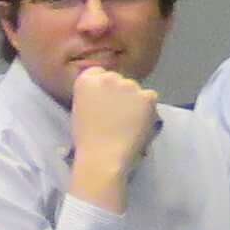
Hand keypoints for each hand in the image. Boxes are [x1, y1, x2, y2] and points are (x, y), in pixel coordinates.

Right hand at [66, 66, 161, 199]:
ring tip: (129, 122)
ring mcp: (130, 85)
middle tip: (117, 114)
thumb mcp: (80, 109)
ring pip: (136, 90)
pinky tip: (138, 123)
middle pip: (119, 79)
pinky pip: (150, 98)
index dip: (103, 88)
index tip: (103, 102)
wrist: (103, 156)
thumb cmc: (86, 138)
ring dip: (134, 101)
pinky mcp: (148, 96)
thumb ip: (92, 96)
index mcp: (86, 79)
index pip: (98, 73)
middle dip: (120, 92)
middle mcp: (108, 77)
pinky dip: (147, 109)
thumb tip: (105, 95)